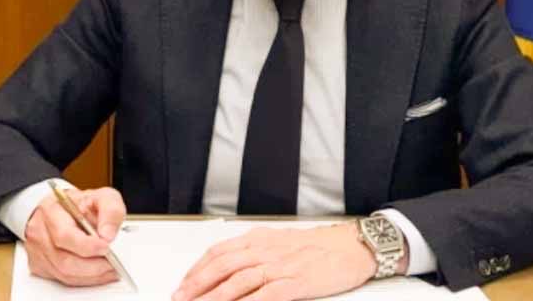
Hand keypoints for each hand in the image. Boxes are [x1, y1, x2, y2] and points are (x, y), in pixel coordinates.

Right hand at [23, 186, 126, 285]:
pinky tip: (99, 273)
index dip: (87, 245)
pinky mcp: (41, 266)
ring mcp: (37, 251)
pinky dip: (84, 279)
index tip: (106, 247)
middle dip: (93, 266)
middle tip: (114, 263)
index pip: (64, 234)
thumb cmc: (79, 204)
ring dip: (91, 275)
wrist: (62, 210)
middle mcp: (39, 232)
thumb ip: (110, 210)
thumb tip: (108, 234)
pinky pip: (63, 279)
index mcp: (52, 211)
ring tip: (111, 270)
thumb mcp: (100, 196)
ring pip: (64, 274)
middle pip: (63, 259)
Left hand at [172, 223, 376, 300]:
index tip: (183, 284)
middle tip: (181, 299)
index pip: (219, 252)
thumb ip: (254, 253)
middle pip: (222, 266)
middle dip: (197, 285)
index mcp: (259, 239)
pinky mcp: (297, 283)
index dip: (197, 269)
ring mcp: (281, 266)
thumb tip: (226, 266)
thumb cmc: (316, 247)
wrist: (351, 246)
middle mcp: (266, 250)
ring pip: (239, 281)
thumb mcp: (279, 242)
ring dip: (215, 297)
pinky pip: (267, 295)